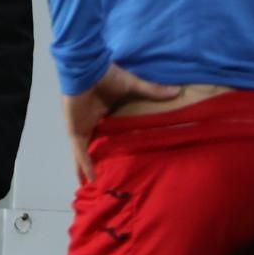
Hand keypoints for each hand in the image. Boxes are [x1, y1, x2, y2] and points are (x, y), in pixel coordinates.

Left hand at [63, 64, 179, 182]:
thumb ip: (152, 91)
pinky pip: (80, 152)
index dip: (113, 142)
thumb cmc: (105, 75)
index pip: (108, 130)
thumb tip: (177, 91)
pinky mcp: (76, 131)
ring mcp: (82, 127)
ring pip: (84, 152)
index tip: (122, 154)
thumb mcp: (132, 85)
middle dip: (98, 158)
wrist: (86, 69)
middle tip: (106, 175)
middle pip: (95, 144)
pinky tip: (89, 179)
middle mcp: (91, 121)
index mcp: (102, 111)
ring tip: (94, 185)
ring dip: (87, 167)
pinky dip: (84, 164)